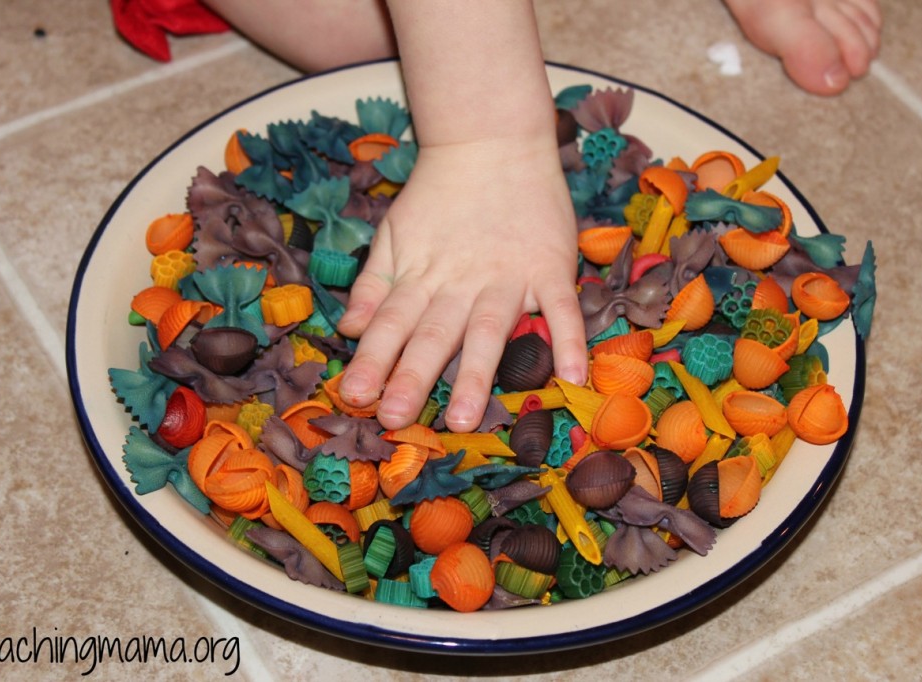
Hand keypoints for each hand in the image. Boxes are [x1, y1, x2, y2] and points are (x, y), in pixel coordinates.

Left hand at [336, 134, 588, 431]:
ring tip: (465, 418)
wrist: (491, 138)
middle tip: (396, 420)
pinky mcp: (550, 266)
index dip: (372, 360)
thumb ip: (373, 283)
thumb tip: (349, 328)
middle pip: (433, 335)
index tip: (355, 397)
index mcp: (420, 276)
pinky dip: (569, 339)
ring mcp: (508, 276)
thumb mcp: (393, 232)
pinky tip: (572, 377)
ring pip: (489, 330)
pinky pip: (561, 307)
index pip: (390, 324)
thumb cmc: (438, 193)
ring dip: (476, 374)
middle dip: (412, 378)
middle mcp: (461, 282)